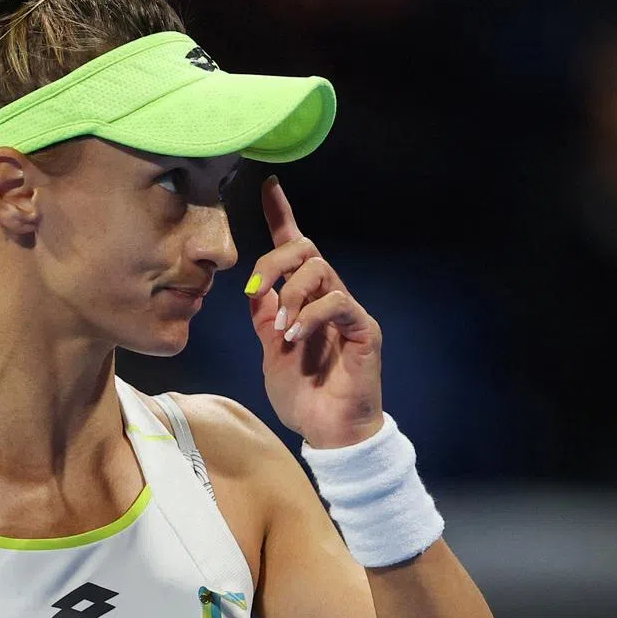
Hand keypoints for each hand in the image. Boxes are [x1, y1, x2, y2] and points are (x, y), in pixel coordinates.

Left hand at [245, 176, 383, 448]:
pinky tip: (296, 339)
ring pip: (320, 270)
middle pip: (306, 249)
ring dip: (290, 294)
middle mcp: (328, 297)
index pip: (295, 247)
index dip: (282, 214)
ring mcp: (347, 311)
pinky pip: (337, 303)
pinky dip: (310, 316)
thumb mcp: (270, 349)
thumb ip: (263, 315)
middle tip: (257, 289)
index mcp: (304, 298)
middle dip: (275, 261)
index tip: (268, 186)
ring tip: (281, 329)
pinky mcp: (363, 329)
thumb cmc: (303, 393)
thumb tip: (253, 285)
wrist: (328, 431)